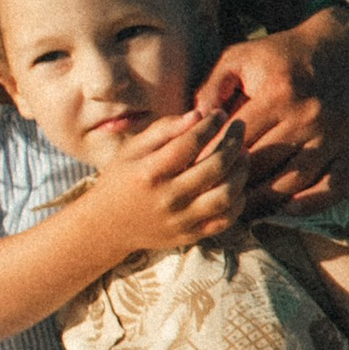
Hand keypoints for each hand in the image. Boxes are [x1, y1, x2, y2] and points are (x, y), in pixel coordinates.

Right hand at [91, 105, 249, 255]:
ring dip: (241, 171)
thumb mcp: (132, 150)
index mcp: (150, 172)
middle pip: (215, 166)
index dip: (210, 124)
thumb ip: (164, 130)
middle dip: (233, 141)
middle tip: (239, 127)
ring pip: (226, 195)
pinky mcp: (189, 235)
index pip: (191, 142)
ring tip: (242, 155)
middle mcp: (167, 197)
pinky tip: (235, 183)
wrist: (106, 226)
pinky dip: (237, 200)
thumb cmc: (120, 180)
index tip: (218, 114)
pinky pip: (225, 219)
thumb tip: (198, 115)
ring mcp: (180, 219)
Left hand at [200, 10, 348, 212]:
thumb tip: (194, 122)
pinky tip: (288, 207)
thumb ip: (212, 86)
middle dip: (236, 184)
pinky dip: (311, 204)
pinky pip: (334, 188)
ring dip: (266, 200)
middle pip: (263, 167)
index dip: (215, 160)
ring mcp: (334, 136)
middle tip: (214, 197)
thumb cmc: (282, 54)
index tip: (199, 173)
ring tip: (243, 207)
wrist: (341, 46)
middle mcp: (308, 117)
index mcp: (278, 95)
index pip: (237, 142)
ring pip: (294, 182)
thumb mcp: (240, 57)